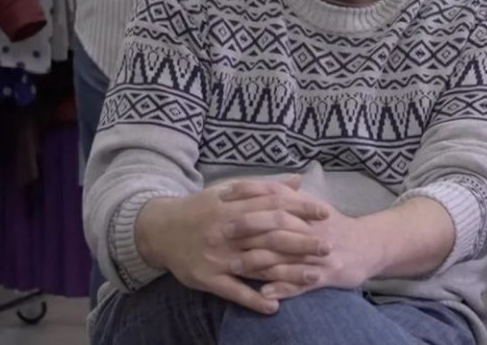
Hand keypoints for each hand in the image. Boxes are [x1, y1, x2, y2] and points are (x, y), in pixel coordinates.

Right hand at [135, 176, 329, 314]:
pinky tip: (275, 307)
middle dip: (301, 241)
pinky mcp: (207, 278)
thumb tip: (299, 179)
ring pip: (257, 264)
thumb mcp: (228, 190)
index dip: (301, 209)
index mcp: (232, 206)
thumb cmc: (200, 208)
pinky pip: (233, 291)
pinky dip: (254, 299)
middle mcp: (227, 231)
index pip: (273, 206)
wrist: (158, 230)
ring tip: (315, 277)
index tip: (326, 214)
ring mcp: (218, 256)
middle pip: (269, 235)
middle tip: (328, 246)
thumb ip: (264, 187)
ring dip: (287, 272)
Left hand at [219, 194, 372, 300]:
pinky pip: (302, 282)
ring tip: (233, 265)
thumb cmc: (334, 226)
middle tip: (224, 229)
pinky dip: (283, 287)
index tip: (224, 193)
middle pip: (279, 222)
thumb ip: (289, 196)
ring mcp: (319, 252)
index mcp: (308, 208)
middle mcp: (313, 227)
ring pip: (286, 254)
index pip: (276, 193)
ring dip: (259, 260)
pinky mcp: (327, 274)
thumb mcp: (313, 206)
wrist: (369, 246)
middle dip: (250, 225)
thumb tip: (260, 185)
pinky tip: (265, 292)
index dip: (250, 191)